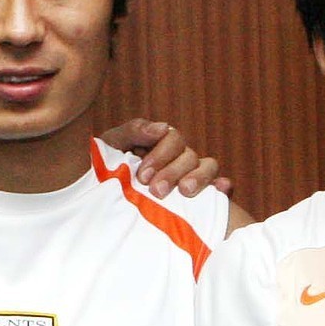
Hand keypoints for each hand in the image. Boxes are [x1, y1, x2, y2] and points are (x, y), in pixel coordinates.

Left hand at [99, 119, 233, 199]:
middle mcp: (179, 157)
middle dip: (173, 173)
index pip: (173, 140)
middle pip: (189, 156)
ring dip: (199, 178)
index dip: (161, 156)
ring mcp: (191, 175)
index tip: (143, 176)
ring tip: (185, 191)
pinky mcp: (200, 196)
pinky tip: (219, 190)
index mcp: (161, 143)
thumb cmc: (108, 167)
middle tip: (156, 191)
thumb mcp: (113, 145)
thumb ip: (134, 131)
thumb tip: (162, 128)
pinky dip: (222, 186)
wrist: (102, 197)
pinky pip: (219, 186)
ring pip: (208, 167)